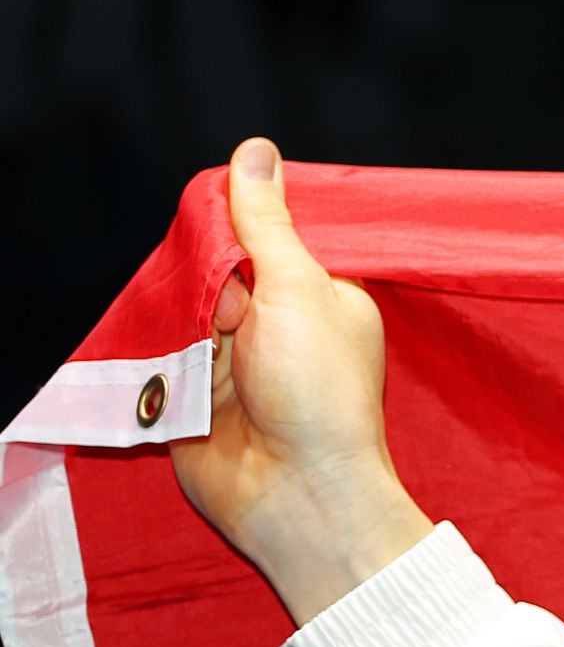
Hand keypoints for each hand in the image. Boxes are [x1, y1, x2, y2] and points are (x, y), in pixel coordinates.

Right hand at [168, 140, 434, 624]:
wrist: (297, 494)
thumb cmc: (319, 392)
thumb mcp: (298, 289)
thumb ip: (267, 224)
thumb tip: (255, 152)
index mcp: (320, 294)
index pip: (262, 237)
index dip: (236, 237)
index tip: (234, 256)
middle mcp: (279, 322)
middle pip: (213, 268)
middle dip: (207, 284)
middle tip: (230, 320)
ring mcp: (234, 358)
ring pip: (182, 306)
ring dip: (183, 323)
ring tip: (212, 357)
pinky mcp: (195, 391)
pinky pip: (161, 350)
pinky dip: (160, 353)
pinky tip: (177, 369)